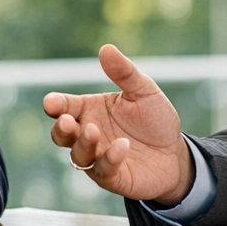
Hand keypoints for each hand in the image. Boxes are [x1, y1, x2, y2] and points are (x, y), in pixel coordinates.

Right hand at [43, 45, 193, 204]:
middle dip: (61, 128)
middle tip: (67, 121)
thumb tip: (106, 48)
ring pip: (78, 154)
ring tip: (94, 131)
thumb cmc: (155, 120)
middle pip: (61, 134)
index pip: (65, 107)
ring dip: (83, 143)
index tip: (51, 102)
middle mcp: (89, 135)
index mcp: (90, 111)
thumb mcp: (144, 91)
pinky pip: (103, 170)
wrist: (176, 153)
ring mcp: (98, 157)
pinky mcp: (112, 177)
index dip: (55, 105)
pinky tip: (121, 148)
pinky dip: (109, 159)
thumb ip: (124, 73)